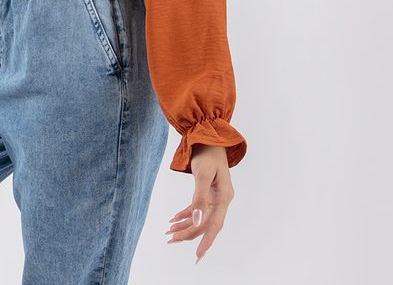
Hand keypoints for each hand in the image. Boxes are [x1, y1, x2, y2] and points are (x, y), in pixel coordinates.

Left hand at [164, 144, 234, 263]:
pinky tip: (173, 219)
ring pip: (199, 217)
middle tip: (170, 240)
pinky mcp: (208, 192)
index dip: (206, 242)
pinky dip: (185, 214)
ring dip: (184, 225)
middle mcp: (221, 200)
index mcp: (224, 197)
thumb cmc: (206, 153)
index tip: (197, 256)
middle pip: (205, 223)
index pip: (215, 225)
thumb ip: (199, 198)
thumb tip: (196, 220)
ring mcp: (215, 196)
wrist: (207, 136)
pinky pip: (197, 208)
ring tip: (168, 232)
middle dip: (188, 233)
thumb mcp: (202, 174)